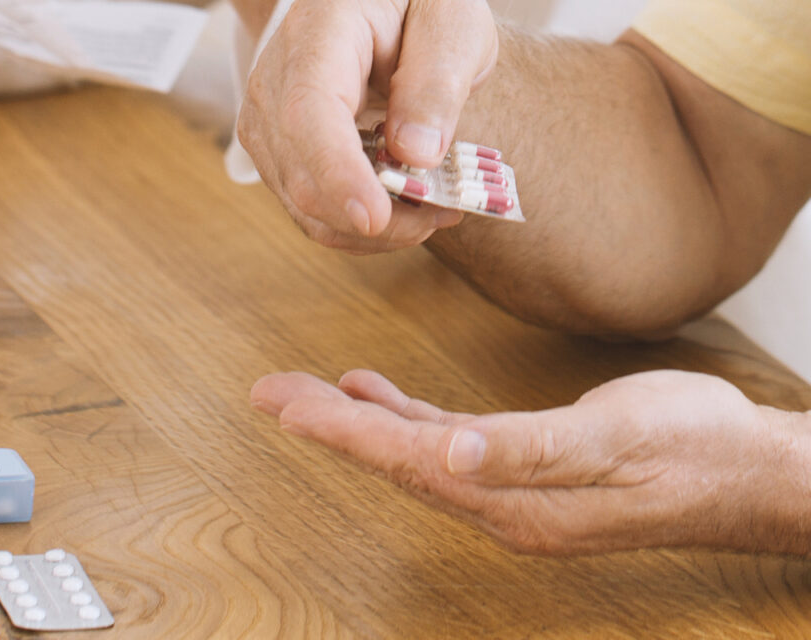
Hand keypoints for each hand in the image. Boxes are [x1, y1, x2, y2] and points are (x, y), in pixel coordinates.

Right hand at [237, 0, 497, 252]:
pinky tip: (403, 211)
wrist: (372, 2)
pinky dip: (355, 224)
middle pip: (301, 173)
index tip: (376, 217)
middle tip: (444, 215)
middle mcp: (273, 82)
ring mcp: (265, 121)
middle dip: (372, 216)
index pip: (309, 113)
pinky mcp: (276, 152)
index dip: (338, 173)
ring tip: (433, 212)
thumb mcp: (450, 21)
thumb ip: (436, 82)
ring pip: (302, 203)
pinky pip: (307, 207)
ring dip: (369, 228)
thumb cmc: (414, 4)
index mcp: (316, 35)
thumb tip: (417, 155)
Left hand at [249, 368, 810, 554]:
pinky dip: (405, 416)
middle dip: (327, 425)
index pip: (403, 461)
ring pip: (412, 450)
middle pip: (392, 458)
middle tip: (267, 395)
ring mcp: (511, 488)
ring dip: (356, 420)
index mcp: (511, 499)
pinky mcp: (527, 467)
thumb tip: (452, 455)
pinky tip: (375, 393)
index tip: (283, 406)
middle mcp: (499, 501)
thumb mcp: (613, 438)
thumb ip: (530, 448)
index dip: (341, 431)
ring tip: (301, 394)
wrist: (747, 469)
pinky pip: (446, 443)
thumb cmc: (691, 449)